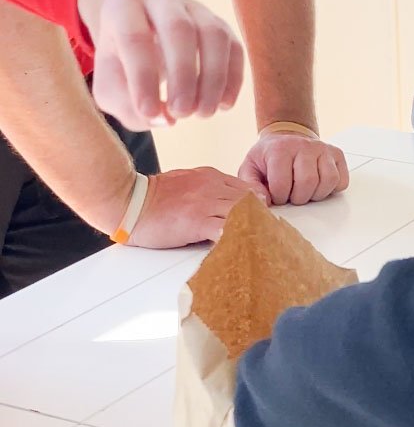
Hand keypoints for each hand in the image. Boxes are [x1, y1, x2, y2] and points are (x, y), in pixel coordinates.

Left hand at [79, 0, 244, 130]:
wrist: (143, 46)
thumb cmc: (123, 68)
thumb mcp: (111, 89)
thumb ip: (127, 107)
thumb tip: (166, 119)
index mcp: (124, 5)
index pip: (133, 37)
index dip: (142, 78)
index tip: (148, 113)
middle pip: (179, 29)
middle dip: (182, 76)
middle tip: (181, 113)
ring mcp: (196, 8)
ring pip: (213, 35)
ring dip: (212, 79)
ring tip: (203, 113)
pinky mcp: (221, 25)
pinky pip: (234, 48)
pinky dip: (233, 79)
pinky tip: (223, 106)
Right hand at [127, 166, 265, 249]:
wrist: (129, 203)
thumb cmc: (152, 198)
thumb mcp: (184, 183)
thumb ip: (206, 189)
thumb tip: (224, 204)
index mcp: (210, 176)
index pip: (245, 189)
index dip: (257, 207)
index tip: (264, 221)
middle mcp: (212, 187)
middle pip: (250, 202)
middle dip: (261, 220)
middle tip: (271, 237)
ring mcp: (206, 204)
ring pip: (243, 215)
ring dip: (254, 231)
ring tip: (264, 247)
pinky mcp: (198, 221)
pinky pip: (227, 231)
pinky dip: (238, 240)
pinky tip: (244, 249)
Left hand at [237, 129, 348, 205]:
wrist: (286, 138)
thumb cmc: (269, 157)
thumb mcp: (251, 168)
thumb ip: (250, 186)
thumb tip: (262, 201)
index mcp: (280, 149)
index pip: (282, 184)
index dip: (279, 197)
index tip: (277, 193)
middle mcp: (304, 145)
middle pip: (308, 183)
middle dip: (298, 198)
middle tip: (292, 194)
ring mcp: (323, 149)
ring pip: (328, 181)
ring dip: (316, 194)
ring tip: (305, 190)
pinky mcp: (337, 155)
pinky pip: (341, 181)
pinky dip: (331, 189)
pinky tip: (318, 185)